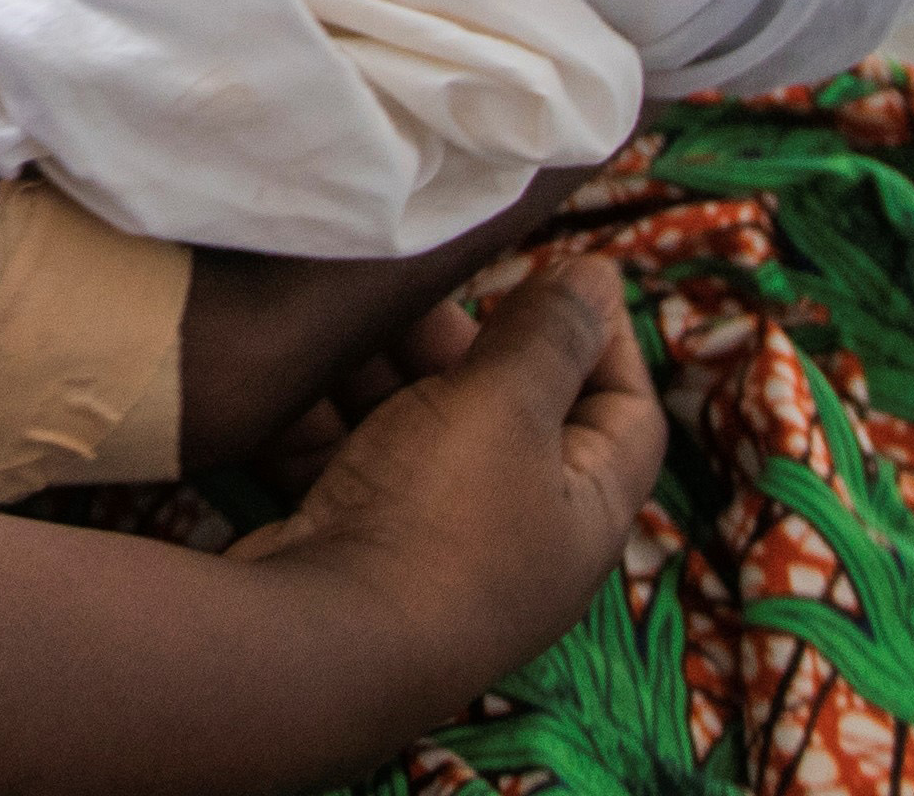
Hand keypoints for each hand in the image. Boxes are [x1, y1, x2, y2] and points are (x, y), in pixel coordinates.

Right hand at [230, 258, 662, 672]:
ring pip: (413, 426)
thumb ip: (550, 335)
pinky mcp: (348, 543)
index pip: (625, 410)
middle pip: (506, 409)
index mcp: (583, 508)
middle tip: (419, 277)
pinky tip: (288, 362)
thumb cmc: (440, 520)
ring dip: (380, 366)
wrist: (317, 642)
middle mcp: (514, 532)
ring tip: (344, 306)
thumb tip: (600, 276)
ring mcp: (425, 542)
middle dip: (461, 339)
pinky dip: (320, 412)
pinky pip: (344, 457)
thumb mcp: (509, 407)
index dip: (602, 335)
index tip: (558, 271)